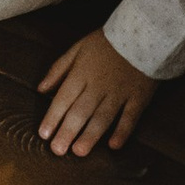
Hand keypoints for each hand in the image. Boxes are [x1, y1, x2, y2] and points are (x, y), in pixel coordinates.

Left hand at [36, 28, 154, 158]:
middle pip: (81, 111)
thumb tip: (41, 89)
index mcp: (81, 73)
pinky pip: (130, 117)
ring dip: (90, 135)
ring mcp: (120, 92)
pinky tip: (114, 146)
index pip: (63, 98)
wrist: (143, 33)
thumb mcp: (78, 48)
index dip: (53, 117)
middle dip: (67, 131)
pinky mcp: (139, 97)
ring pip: (103, 117)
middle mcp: (98, 85)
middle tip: (57, 150)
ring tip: (79, 151)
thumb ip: (58, 69)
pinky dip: (122, 131)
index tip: (43, 134)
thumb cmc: (107, 42)